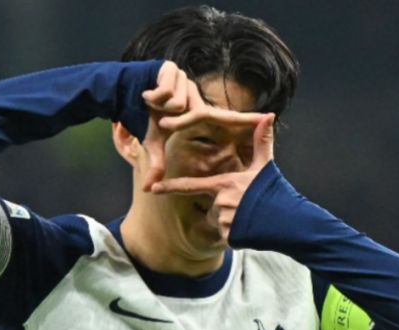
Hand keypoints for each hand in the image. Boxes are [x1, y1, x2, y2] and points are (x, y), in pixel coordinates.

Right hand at [140, 61, 264, 191]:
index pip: (226, 118)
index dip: (246, 119)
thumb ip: (154, 164)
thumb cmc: (147, 117)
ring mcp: (187, 82)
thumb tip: (148, 189)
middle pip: (196, 112)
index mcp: (200, 113)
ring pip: (176, 104)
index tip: (269, 117)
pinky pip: (166, 93)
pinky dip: (152, 96)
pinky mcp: (174, 70)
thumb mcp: (152, 142)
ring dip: (159, 106)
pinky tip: (147, 93)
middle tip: (165, 122)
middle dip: (177, 121)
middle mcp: (197, 97)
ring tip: (151, 104)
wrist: (129, 91)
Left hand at [150, 113, 275, 240]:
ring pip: (218, 222)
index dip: (170, 187)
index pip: (191, 186)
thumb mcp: (266, 166)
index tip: (153, 188)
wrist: (289, 222)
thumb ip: (262, 142)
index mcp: (224, 184)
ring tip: (249, 217)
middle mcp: (220, 202)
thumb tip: (269, 116)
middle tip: (245, 207)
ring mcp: (224, 220)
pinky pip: (225, 235)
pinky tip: (249, 229)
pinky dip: (235, 234)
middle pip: (212, 207)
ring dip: (230, 222)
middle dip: (225, 209)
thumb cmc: (275, 192)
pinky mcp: (229, 236)